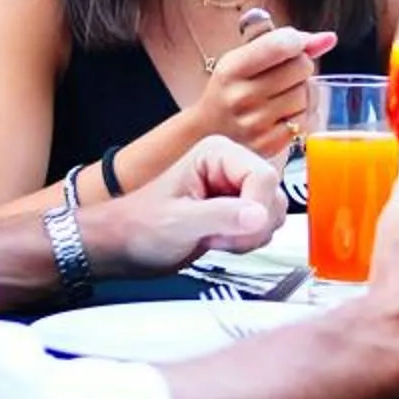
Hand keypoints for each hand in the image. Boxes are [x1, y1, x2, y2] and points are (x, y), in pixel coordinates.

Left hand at [77, 138, 285, 277]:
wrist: (126, 245)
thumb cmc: (140, 226)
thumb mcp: (178, 223)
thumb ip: (221, 217)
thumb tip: (259, 215)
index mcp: (217, 153)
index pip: (264, 177)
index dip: (256, 209)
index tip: (233, 231)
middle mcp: (231, 166)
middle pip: (273, 195)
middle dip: (251, 226)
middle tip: (217, 236)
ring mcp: (237, 188)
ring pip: (273, 213)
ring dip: (248, 236)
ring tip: (214, 238)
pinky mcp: (239, 210)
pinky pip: (264, 226)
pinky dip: (247, 242)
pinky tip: (219, 241)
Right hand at [188, 24, 338, 158]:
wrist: (207, 132)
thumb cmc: (232, 88)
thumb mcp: (245, 58)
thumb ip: (285, 43)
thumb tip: (330, 38)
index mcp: (231, 69)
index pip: (282, 45)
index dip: (297, 42)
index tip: (292, 46)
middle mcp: (241, 97)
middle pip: (301, 68)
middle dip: (301, 66)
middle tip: (287, 72)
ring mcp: (255, 124)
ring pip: (306, 95)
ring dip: (302, 91)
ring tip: (283, 94)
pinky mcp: (267, 145)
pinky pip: (305, 121)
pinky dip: (300, 115)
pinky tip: (284, 113)